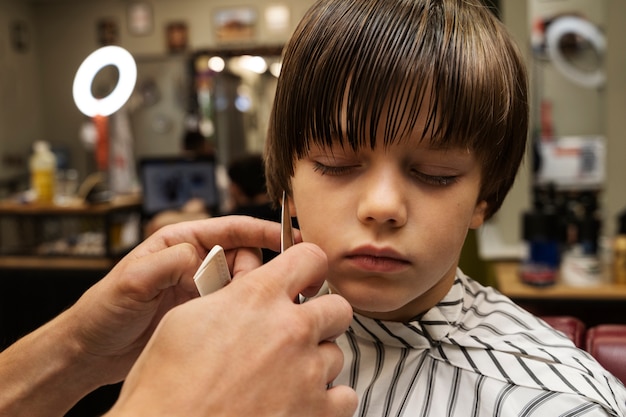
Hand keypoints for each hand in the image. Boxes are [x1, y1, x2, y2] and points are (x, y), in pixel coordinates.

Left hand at [65, 216, 287, 385]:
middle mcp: (194, 262)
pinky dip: (241, 312)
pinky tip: (239, 323)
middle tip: (249, 292)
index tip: (290, 237)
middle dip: (255, 270)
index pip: (230, 229)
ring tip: (238, 310)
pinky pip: (233, 307)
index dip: (263, 230)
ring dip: (248, 293)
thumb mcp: (131, 279)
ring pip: (243, 284)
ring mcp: (200, 288)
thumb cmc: (103, 310)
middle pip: (244, 256)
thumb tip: (204, 260)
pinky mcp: (202, 314)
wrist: (92, 351)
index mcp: (180, 242)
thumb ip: (170, 261)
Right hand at [107, 243, 357, 416]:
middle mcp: (290, 330)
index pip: (310, 257)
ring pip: (336, 353)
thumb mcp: (185, 319)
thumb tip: (247, 291)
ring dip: (316, 361)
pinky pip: (344, 397)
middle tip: (297, 332)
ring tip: (285, 376)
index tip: (305, 280)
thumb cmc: (167, 386)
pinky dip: (326, 399)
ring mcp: (308, 372)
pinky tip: (300, 401)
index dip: (308, 267)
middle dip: (321, 316)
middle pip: (337, 307)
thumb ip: (231, 296)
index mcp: (258, 298)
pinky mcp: (317, 412)